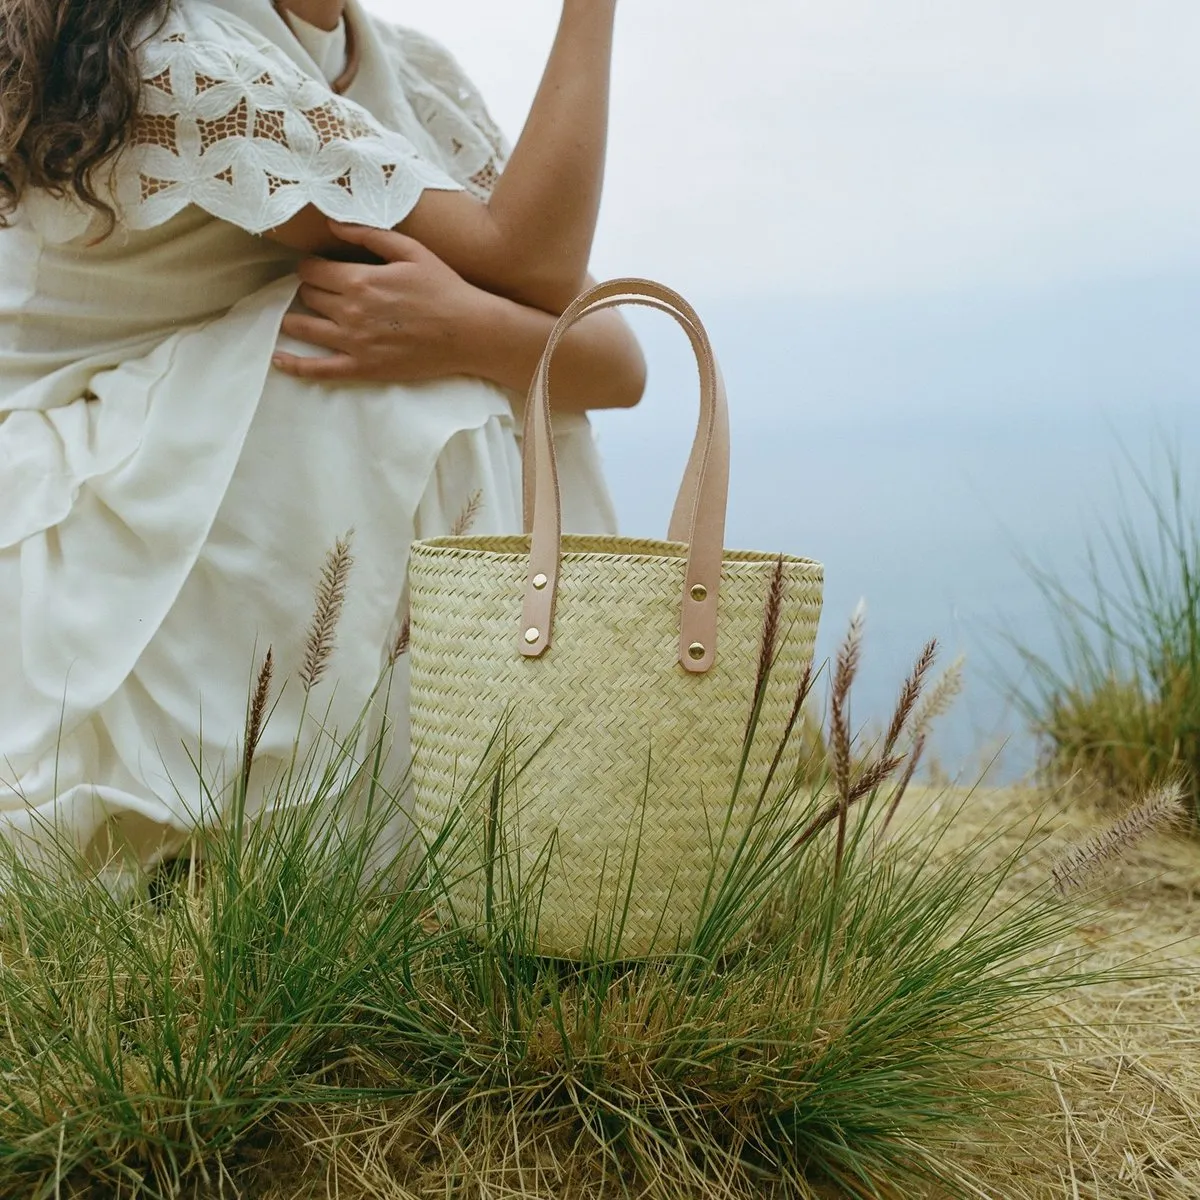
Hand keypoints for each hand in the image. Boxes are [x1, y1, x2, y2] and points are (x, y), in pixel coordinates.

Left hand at [272, 223, 490, 383]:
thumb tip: (332, 224)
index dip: (311, 266)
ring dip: (295, 319)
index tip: (318, 267)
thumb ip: (369, 234)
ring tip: (296, 317)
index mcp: (360, 280)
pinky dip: (294, 365)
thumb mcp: (411, 250)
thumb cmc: (444, 289)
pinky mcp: (363, 368)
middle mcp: (351, 311)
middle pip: (308, 295)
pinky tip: (278, 359)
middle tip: (320, 290)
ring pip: (304, 327)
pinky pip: (318, 370)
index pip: (313, 269)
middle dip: (310, 289)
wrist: (469, 333)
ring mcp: (354, 343)